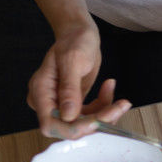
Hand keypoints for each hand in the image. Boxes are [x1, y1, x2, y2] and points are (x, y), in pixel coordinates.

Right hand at [27, 19, 130, 138]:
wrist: (79, 33)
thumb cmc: (74, 40)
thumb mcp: (73, 60)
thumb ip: (69, 88)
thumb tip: (68, 115)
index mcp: (41, 91)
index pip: (51, 124)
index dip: (74, 128)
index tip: (97, 120)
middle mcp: (48, 102)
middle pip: (70, 127)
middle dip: (96, 121)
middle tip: (119, 107)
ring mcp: (60, 104)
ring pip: (83, 124)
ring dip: (105, 114)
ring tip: (120, 100)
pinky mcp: (73, 104)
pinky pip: (90, 115)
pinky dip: (104, 106)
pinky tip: (109, 86)